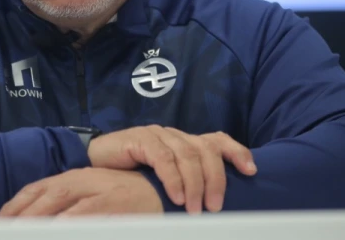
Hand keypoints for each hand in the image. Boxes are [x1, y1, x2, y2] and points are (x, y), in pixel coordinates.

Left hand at [0, 168, 162, 216]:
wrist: (163, 192)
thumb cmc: (126, 198)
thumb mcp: (93, 196)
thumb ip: (68, 206)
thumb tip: (41, 221)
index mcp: (74, 177)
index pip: (35, 189)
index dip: (13, 207)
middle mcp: (82, 180)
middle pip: (42, 195)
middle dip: (18, 216)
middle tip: (0, 232)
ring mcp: (97, 190)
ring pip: (58, 202)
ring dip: (36, 220)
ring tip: (19, 233)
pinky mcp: (112, 202)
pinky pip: (84, 214)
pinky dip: (66, 223)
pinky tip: (55, 231)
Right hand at [87, 126, 255, 213]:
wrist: (93, 163)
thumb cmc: (130, 175)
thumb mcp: (163, 179)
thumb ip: (184, 182)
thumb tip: (210, 205)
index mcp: (184, 142)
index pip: (217, 140)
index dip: (236, 152)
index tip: (251, 171)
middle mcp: (175, 135)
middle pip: (206, 150)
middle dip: (216, 179)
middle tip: (215, 206)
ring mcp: (158, 134)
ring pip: (188, 156)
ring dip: (195, 185)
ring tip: (195, 209)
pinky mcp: (141, 138)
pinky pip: (164, 158)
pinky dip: (173, 178)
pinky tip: (176, 197)